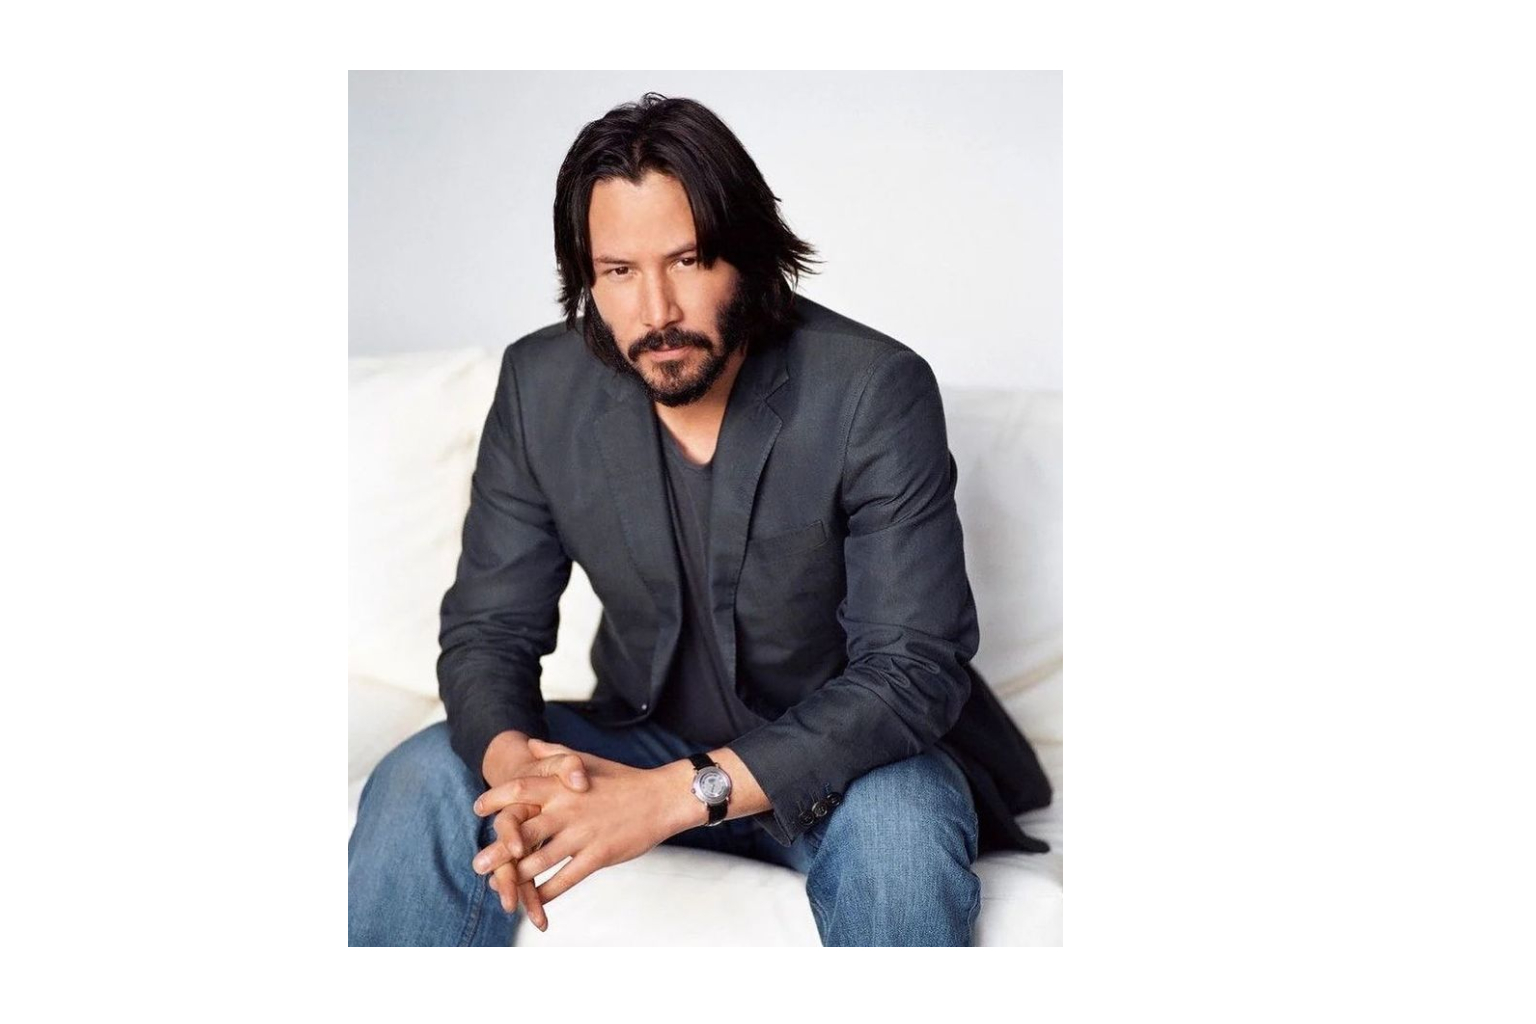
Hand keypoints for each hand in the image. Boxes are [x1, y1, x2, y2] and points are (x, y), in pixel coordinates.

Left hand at [473, 738, 696, 910]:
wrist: (662, 798)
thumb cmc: (623, 779)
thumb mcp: (587, 760)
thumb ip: (555, 755)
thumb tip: (529, 743)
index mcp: (563, 786)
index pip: (520, 789)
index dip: (496, 799)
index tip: (478, 809)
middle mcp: (568, 809)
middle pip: (522, 832)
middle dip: (497, 851)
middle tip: (477, 864)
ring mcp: (583, 834)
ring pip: (541, 861)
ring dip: (517, 878)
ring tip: (500, 889)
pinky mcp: (599, 855)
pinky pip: (567, 878)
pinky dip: (549, 892)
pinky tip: (537, 901)